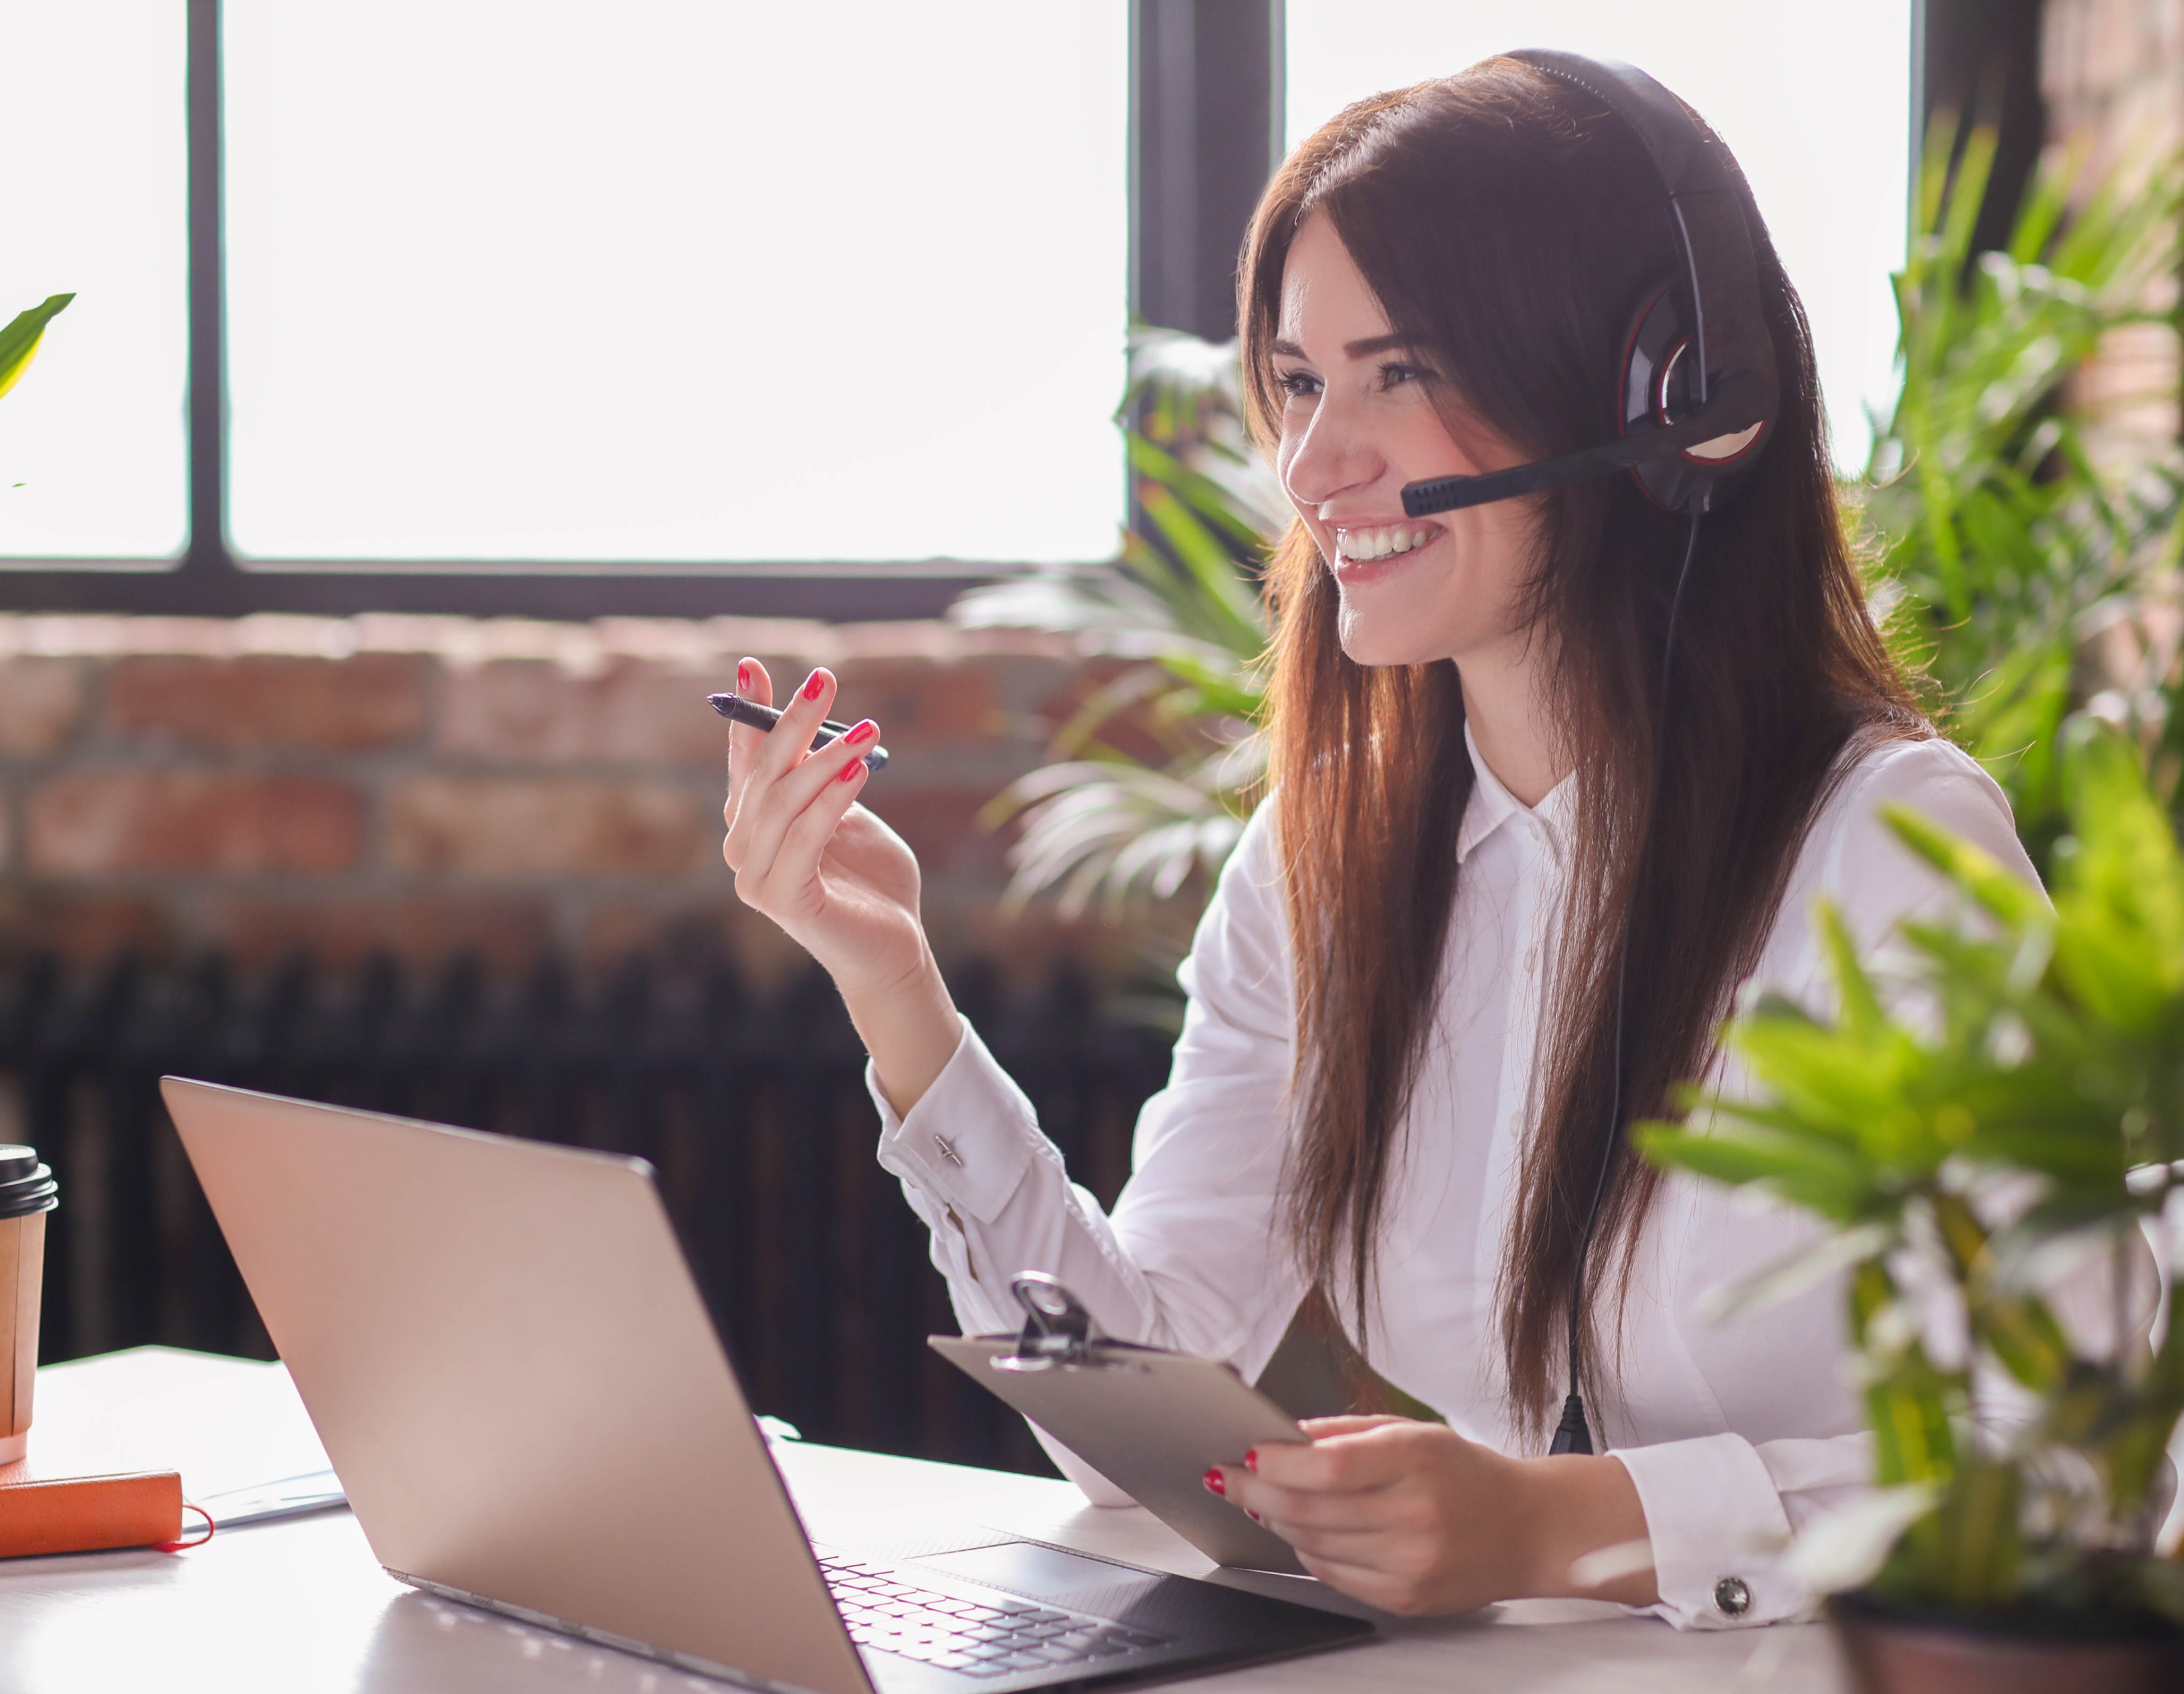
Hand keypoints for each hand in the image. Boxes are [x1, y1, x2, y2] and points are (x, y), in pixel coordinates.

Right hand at [721, 658, 960, 1111]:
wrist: (894, 948)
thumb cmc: (874, 881)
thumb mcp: (849, 814)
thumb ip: (826, 778)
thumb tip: (817, 724)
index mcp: (755, 823)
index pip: (745, 758)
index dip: (748, 712)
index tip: (751, 664)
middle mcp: (744, 848)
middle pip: (763, 772)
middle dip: (792, 720)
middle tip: (824, 677)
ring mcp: (756, 878)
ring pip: (783, 802)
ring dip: (824, 758)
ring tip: (867, 730)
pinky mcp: (783, 901)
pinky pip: (804, 840)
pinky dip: (830, 801)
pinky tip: (858, 770)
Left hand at [1207, 1415, 1655, 1616]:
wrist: (1529, 1529)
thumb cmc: (1468, 1473)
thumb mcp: (1415, 1431)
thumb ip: (1347, 1433)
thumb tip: (1285, 1435)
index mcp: (1416, 1460)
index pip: (1327, 1466)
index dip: (1276, 1461)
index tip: (1246, 1452)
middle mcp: (1414, 1514)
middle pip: (1309, 1508)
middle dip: (1257, 1491)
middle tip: (1228, 1477)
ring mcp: (1410, 1562)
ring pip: (1313, 1544)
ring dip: (1276, 1521)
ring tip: (1260, 1500)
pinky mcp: (1406, 1597)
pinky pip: (1334, 1575)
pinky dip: (1307, 1551)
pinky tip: (1300, 1532)